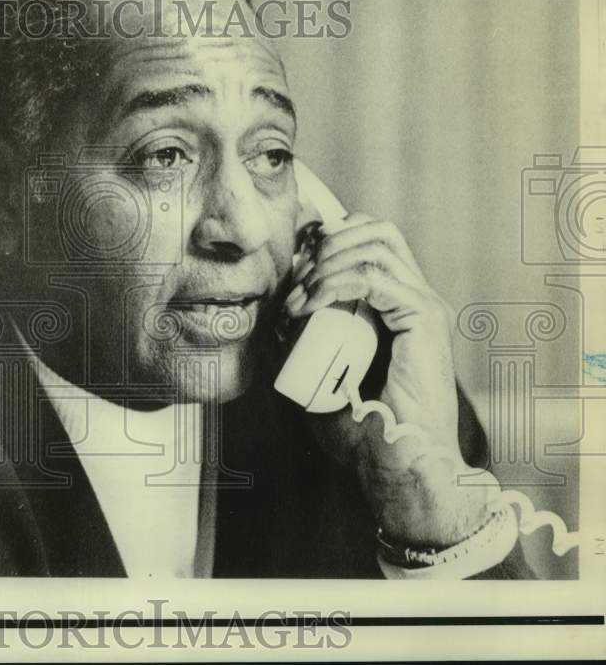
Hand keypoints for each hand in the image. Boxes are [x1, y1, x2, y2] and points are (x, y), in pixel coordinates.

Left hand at [285, 213, 492, 547]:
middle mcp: (417, 299)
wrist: (400, 467)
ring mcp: (424, 307)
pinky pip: (375, 277)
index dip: (329, 242)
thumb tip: (274, 323)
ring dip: (326, 263)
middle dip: (327, 243)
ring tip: (298, 300)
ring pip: (376, 244)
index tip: (293, 271)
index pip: (370, 243)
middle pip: (377, 231)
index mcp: (400, 307)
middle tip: (296, 281)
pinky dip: (335, 282)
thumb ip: (304, 351)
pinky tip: (308, 306)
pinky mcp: (424, 319)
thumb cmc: (366, 434)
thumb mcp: (322, 381)